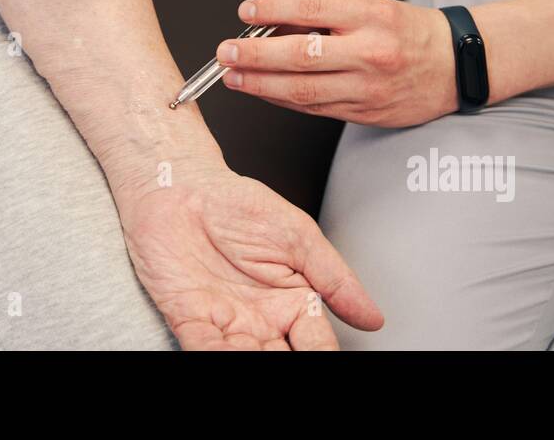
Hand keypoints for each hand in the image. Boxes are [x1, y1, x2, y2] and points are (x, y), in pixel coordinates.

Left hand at [119, 160, 383, 349]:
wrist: (181, 186)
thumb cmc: (236, 204)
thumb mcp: (299, 236)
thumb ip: (335, 278)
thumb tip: (372, 316)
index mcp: (292, 302)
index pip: (317, 344)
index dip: (324, 354)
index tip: (330, 360)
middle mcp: (259, 320)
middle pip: (282, 360)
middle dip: (290, 366)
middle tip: (295, 362)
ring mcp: (224, 322)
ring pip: (244, 361)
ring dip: (254, 364)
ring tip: (265, 358)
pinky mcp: (188, 318)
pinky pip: (203, 348)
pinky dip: (214, 357)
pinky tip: (228, 356)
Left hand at [216, 0, 458, 126]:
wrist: (456, 66)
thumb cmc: (412, 32)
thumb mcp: (373, 6)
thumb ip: (329, 14)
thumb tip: (278, 21)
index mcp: (372, 16)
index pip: (311, 9)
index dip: (272, 9)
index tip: (246, 10)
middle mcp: (370, 53)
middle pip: (301, 55)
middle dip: (255, 55)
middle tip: (227, 52)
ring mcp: (367, 88)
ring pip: (303, 89)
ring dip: (261, 84)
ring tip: (234, 76)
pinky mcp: (365, 113)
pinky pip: (315, 107)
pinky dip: (285, 100)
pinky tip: (265, 92)